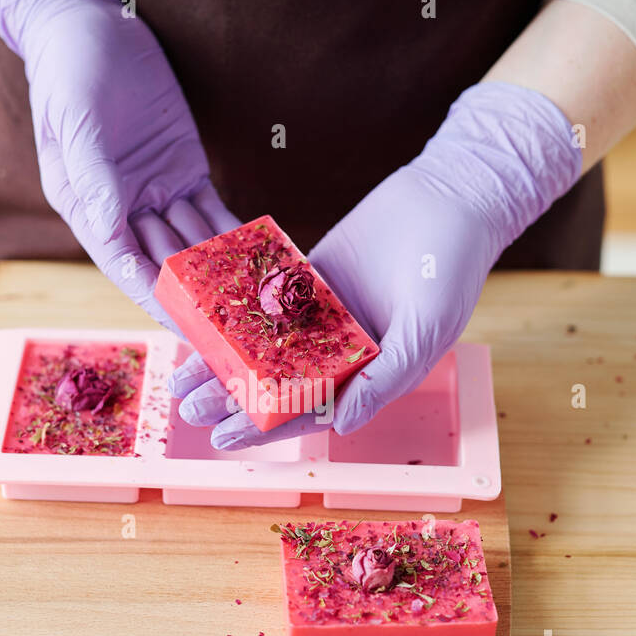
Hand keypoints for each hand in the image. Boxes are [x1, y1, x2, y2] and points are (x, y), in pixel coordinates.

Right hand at [0, 0, 235, 328]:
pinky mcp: (183, 172)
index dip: (155, 296)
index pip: (123, 263)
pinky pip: (211, 212)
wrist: (89, 22)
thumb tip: (108, 227)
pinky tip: (262, 258)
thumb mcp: (77, 121)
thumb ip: (94, 176)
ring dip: (221, 273)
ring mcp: (153, 192)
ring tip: (254, 303)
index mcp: (83, 206)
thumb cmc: (69, 68)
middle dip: (195, 298)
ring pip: (192, 243)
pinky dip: (234, 235)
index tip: (186, 324)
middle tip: (232, 328)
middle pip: (161, 264)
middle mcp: (119, 209)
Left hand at [169, 82, 580, 446]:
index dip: (266, 427)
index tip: (225, 438)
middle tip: (188, 408)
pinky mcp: (309, 277)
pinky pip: (265, 299)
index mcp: (369, 375)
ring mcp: (322, 313)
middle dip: (231, 398)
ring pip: (263, 345)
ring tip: (182, 374)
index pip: (309, 411)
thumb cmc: (452, 268)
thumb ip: (385, 379)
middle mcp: (341, 351)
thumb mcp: (425, 331)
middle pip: (275, 383)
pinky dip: (233, 313)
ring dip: (223, 361)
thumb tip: (341, 425)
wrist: (452, 197)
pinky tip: (198, 321)